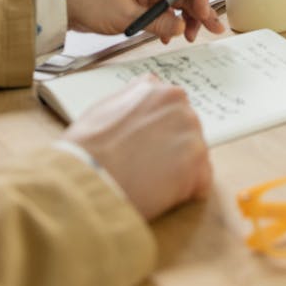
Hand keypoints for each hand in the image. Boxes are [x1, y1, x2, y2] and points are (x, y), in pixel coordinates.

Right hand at [65, 74, 211, 219]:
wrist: (85, 175)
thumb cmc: (86, 147)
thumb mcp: (106, 106)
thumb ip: (133, 101)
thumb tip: (141, 107)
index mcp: (159, 90)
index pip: (173, 111)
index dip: (160, 133)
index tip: (149, 147)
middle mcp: (180, 106)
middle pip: (186, 133)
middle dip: (172, 151)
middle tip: (146, 169)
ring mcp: (191, 134)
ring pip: (195, 158)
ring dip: (178, 173)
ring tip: (148, 183)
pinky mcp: (196, 164)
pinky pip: (201, 183)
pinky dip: (185, 193)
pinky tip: (159, 195)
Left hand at [66, 0, 223, 41]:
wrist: (70, 5)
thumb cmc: (94, 3)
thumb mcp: (127, 17)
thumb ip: (157, 22)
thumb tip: (181, 28)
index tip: (204, 17)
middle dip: (200, 11)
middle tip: (212, 30)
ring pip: (179, 1)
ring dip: (186, 18)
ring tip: (187, 37)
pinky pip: (166, 9)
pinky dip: (171, 22)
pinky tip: (167, 36)